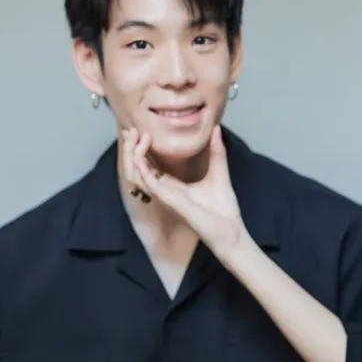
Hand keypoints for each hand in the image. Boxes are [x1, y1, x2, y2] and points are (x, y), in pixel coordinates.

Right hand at [122, 125, 248, 263]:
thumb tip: (216, 129)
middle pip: (140, 169)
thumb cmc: (223, 209)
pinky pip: (149, 183)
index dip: (143, 150)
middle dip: (132, 149)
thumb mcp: (219, 172)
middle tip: (130, 130)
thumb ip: (216, 151)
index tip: (141, 132)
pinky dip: (142, 167)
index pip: (151, 167)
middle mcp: (167, 192)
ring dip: (132, 155)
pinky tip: (140, 153)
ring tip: (134, 136)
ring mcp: (166, 197)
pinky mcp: (171, 201)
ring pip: (138, 175)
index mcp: (175, 187)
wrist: (231, 231)